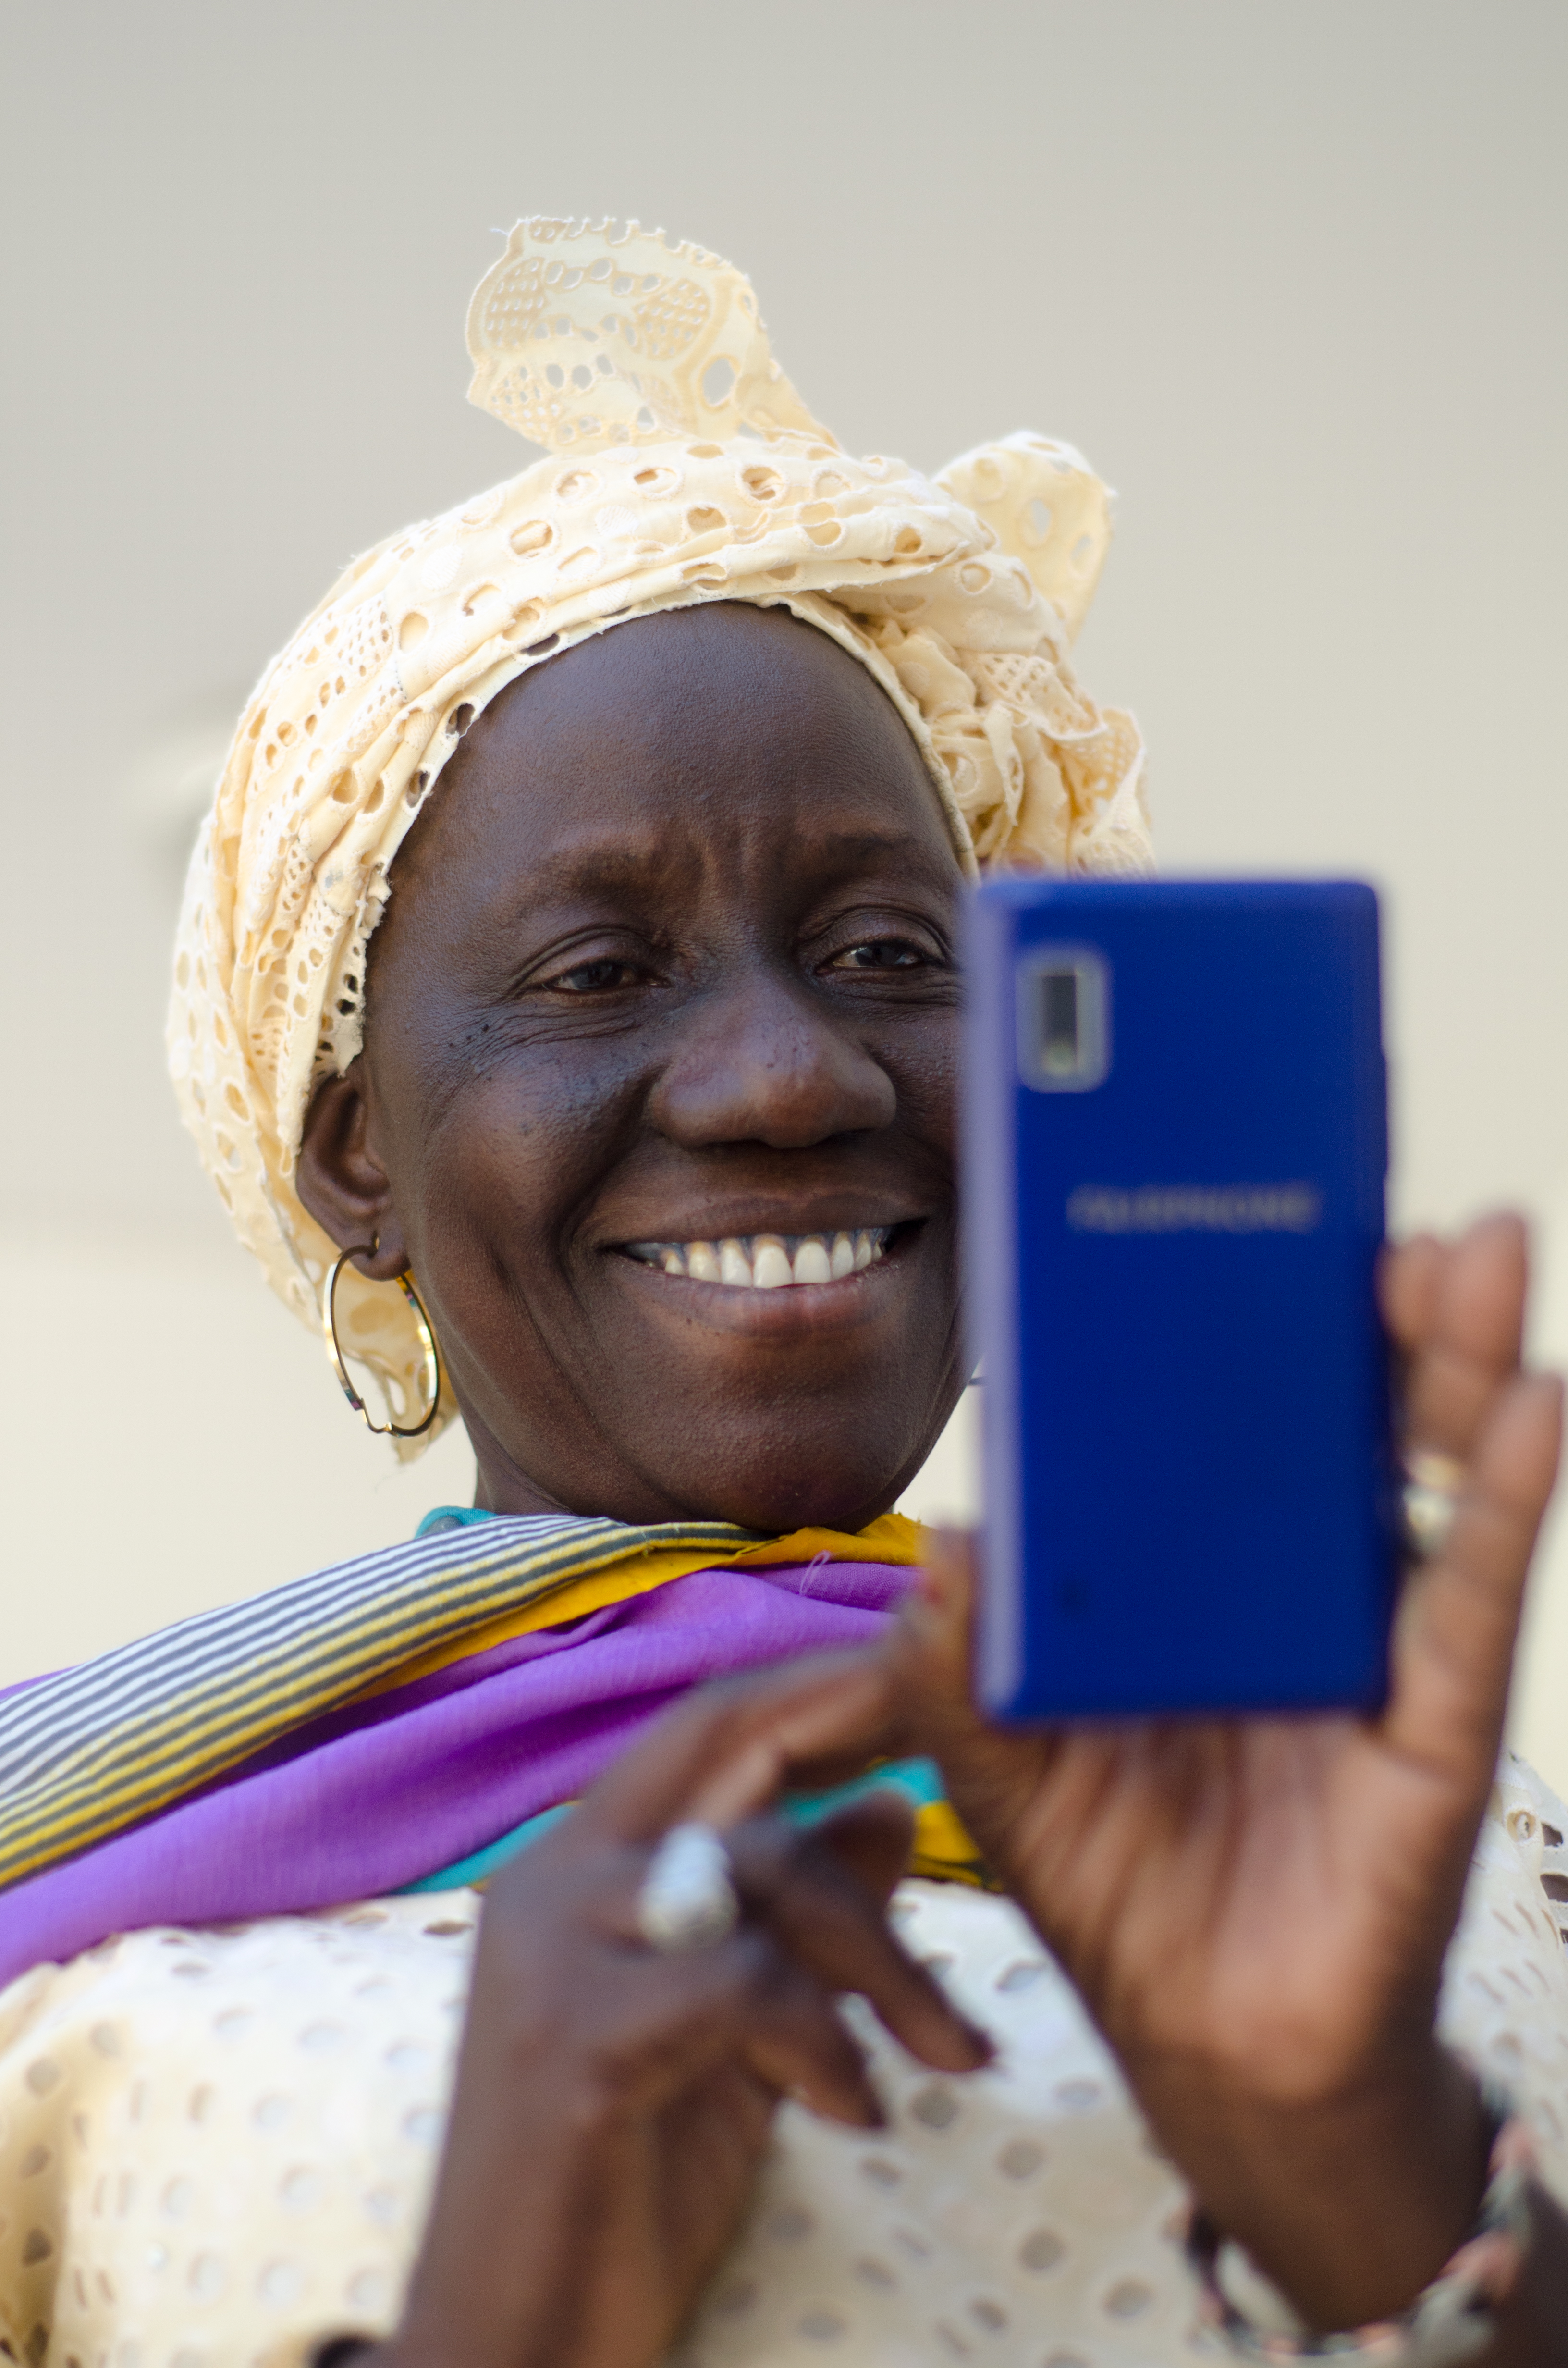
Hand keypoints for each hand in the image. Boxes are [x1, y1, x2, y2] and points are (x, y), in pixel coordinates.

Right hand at [375, 1652, 989, 2367]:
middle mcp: (553, 1879)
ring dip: (888, 1959)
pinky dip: (827, 2041)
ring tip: (948, 2053)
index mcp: (582, 1866)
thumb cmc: (622, 2183)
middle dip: (854, 1712)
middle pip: (725, 1741)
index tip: (925, 1667)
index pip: (705, 1725)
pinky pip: (747, 1983)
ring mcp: (554, 1951)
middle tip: (975, 1726)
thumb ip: (798, 1922)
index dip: (817, 1684)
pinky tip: (856, 2111)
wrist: (508, 2347)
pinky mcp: (576, 2038)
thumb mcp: (738, 2035)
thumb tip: (888, 1802)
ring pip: (766, 1868)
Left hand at [892, 1214, 1562, 2333]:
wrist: (1213, 2042)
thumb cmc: (1120, 1881)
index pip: (1219, 1420)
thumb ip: (959, 1667)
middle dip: (1362, 1301)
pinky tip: (1532, 1406)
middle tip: (1363, 1197)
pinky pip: (1471, 1594)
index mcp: (1193, 1570)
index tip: (1224, 1205)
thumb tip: (949, 1550)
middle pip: (1339, 1413)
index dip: (1227, 1320)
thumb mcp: (1003, 1768)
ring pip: (1426, 1469)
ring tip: (1471, 1248)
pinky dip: (1504, 1498)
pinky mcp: (1431, 1720)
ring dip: (1454, 1353)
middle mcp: (1295, 1581)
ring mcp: (1375, 1640)